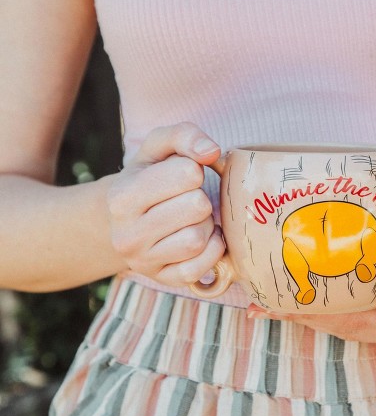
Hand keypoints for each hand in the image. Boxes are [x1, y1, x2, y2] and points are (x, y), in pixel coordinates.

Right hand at [106, 122, 225, 287]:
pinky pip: (202, 267)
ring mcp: (144, 262)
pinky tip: (203, 238)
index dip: (194, 169)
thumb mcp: (158, 148)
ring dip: (206, 225)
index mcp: (122, 196)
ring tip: (193, 218)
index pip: (187, 173)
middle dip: (201, 197)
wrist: (127, 221)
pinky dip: (212, 250)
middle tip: (190, 198)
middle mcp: (126, 234)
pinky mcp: (164, 280)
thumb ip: (184, 135)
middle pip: (196, 207)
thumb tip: (211, 151)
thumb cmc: (150, 177)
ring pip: (198, 239)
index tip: (182, 175)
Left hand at [247, 191, 375, 343]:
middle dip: (302, 316)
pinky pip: (361, 312)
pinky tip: (310, 295)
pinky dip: (332, 306)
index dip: (310, 314)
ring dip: (312, 314)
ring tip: (272, 303)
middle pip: (346, 326)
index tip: (273, 305)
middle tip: (259, 305)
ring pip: (350, 323)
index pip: (352, 321)